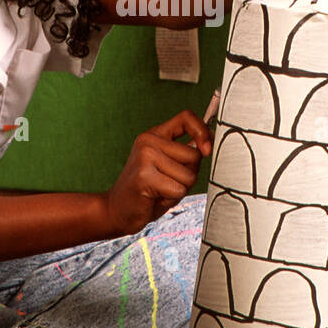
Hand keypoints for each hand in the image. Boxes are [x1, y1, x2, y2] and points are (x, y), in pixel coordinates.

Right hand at [105, 110, 210, 235]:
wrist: (118, 210)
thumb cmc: (149, 190)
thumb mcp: (170, 165)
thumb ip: (187, 152)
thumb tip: (209, 143)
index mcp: (154, 134)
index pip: (186, 117)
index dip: (203, 131)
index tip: (206, 150)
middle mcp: (148, 141)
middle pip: (194, 155)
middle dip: (188, 174)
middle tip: (167, 182)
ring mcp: (144, 157)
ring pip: (189, 175)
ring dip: (180, 189)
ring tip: (160, 190)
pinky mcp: (144, 175)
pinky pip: (178, 189)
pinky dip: (171, 199)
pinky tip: (154, 197)